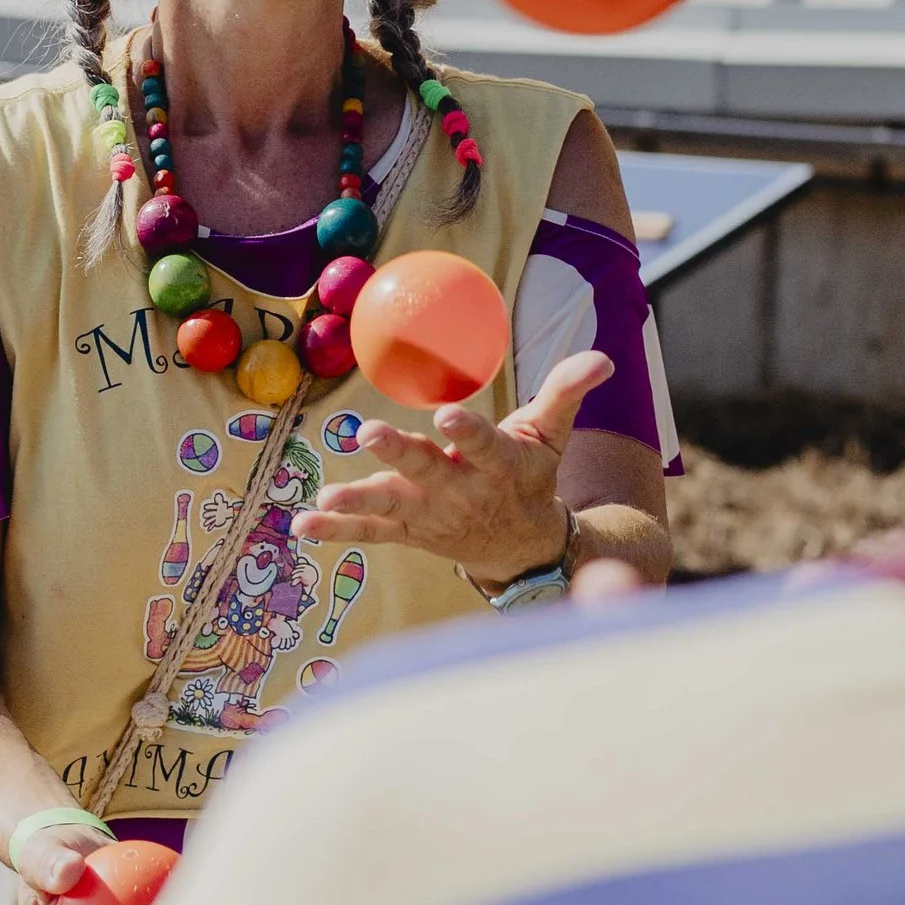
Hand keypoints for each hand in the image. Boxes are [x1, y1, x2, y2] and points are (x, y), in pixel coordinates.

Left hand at [294, 349, 612, 586]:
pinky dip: (336, 529)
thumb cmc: (532, 476)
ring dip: (358, 500)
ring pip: (391, 507)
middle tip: (369, 433)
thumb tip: (602, 356)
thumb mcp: (553, 435)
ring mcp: (430, 517)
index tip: (447, 414)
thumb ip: (567, 393)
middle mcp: (461, 494)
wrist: (522, 547)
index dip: (468, 432)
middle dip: (398, 454)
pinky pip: (368, 533)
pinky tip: (302, 522)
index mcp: (498, 467)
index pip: (484, 446)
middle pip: (426, 472)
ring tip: (327, 495)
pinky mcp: (407, 533)